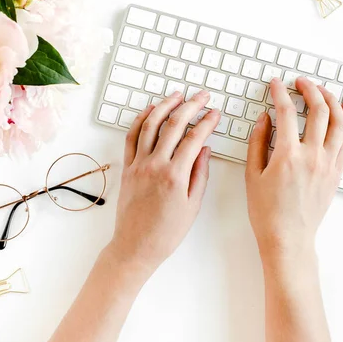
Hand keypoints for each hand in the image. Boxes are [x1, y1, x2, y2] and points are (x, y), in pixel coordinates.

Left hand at [108, 91, 220, 278]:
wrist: (135, 246)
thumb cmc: (165, 232)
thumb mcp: (192, 205)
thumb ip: (200, 174)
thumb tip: (205, 149)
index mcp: (175, 175)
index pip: (195, 138)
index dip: (207, 121)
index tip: (215, 113)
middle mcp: (154, 165)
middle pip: (174, 125)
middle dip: (190, 105)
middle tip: (202, 96)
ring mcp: (138, 165)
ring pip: (150, 125)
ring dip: (165, 106)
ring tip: (177, 95)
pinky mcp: (127, 168)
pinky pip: (131, 137)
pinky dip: (140, 120)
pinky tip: (149, 111)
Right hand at [246, 77, 342, 260]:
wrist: (288, 237)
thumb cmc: (267, 212)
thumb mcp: (253, 175)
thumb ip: (258, 143)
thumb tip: (264, 119)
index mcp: (287, 155)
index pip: (286, 112)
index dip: (280, 93)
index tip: (276, 85)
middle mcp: (312, 156)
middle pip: (318, 110)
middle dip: (309, 89)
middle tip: (300, 82)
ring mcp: (328, 163)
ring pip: (339, 121)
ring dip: (332, 100)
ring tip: (323, 90)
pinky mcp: (336, 172)